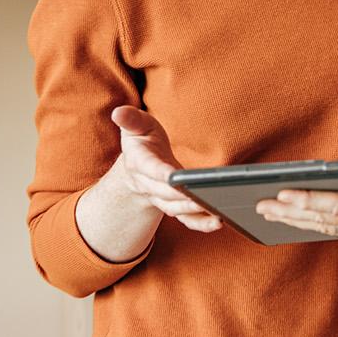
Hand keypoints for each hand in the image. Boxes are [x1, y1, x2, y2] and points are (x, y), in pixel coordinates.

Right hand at [101, 106, 221, 232]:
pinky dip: (200, 224)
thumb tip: (118, 112)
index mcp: (139, 162)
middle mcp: (148, 184)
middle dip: (183, 196)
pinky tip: (219, 222)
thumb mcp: (136, 126)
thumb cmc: (142, 141)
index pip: (151, 169)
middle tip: (205, 195)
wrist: (138, 165)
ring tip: (217, 212)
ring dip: (195, 212)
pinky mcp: (174, 205)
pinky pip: (185, 219)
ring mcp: (161, 198)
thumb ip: (130, 119)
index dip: (162, 174)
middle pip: (165, 194)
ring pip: (175, 209)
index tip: (175, 176)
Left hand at [256, 175, 337, 279]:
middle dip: (292, 210)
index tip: (286, 193)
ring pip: (325, 224)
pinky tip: (296, 217)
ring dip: (295, 218)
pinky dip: (312, 221)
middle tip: (259, 204)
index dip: (314, 200)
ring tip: (266, 210)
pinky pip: (335, 226)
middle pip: (325, 217)